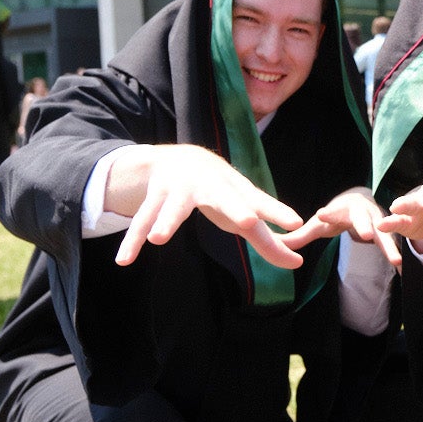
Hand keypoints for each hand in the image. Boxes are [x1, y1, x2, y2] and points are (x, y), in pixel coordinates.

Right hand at [105, 144, 305, 267]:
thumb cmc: (221, 192)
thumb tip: (298, 263)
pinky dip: (132, 241)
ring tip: (158, 239)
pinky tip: (124, 260)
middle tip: (250, 223)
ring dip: (165, 222)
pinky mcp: (153, 199)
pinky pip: (140, 222)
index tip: (296, 224)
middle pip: (224, 199)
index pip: (261, 203)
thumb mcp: (244, 211)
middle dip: (235, 209)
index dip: (278, 213)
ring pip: (172, 208)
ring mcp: (179, 190)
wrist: (180, 157)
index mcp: (236, 190)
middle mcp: (210, 186)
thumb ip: (268, 240)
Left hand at [281, 186, 401, 268]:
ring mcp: (376, 222)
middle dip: (366, 226)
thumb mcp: (320, 224)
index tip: (321, 214)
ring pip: (384, 234)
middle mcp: (361, 213)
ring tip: (396, 261)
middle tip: (368, 235)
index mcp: (341, 209)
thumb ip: (300, 236)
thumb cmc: (336, 215)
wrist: (361, 201)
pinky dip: (397, 256)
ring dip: (390, 247)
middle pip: (363, 219)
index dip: (328, 213)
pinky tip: (403, 270)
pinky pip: (392, 245)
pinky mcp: (386, 233)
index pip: (333, 210)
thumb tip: (276, 246)